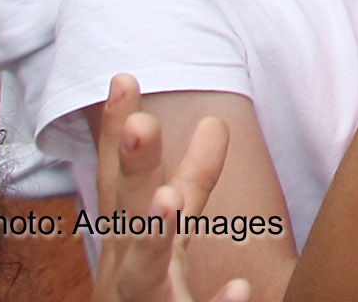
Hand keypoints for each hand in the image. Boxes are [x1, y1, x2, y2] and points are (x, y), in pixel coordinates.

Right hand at [92, 74, 251, 301]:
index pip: (121, 181)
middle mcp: (126, 269)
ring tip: (166, 199)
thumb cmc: (149, 294)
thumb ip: (194, 182)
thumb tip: (216, 122)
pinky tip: (239, 289)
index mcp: (128, 240)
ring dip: (153, 235)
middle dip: (133, 170)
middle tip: (144, 123)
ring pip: (143, 273)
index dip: (118, 134)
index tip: (125, 78)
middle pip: (125, 215)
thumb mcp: (170, 233)